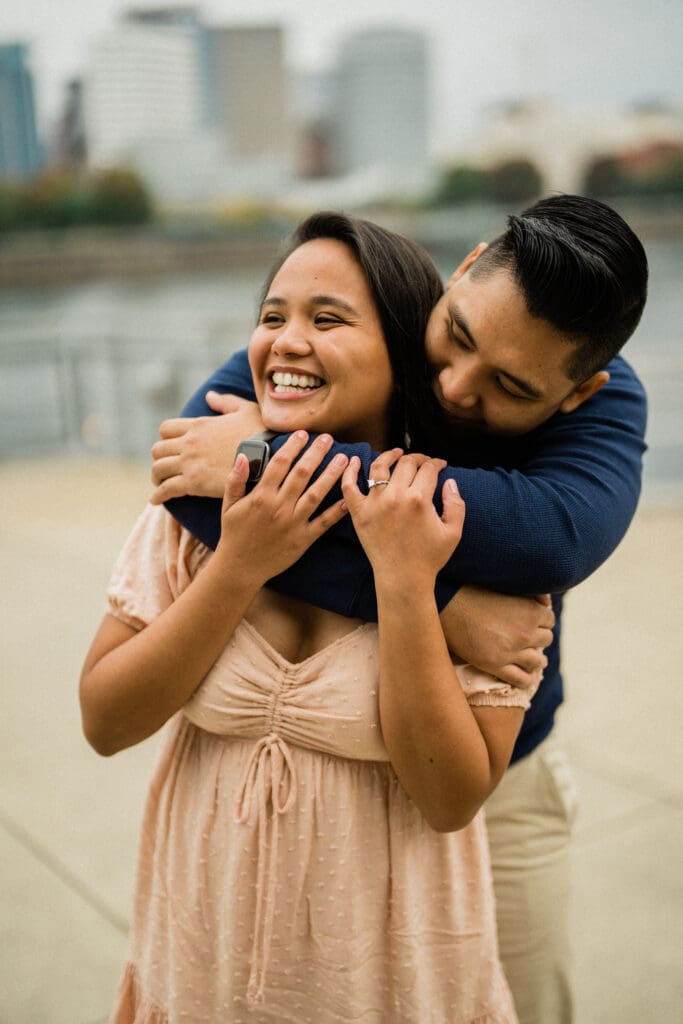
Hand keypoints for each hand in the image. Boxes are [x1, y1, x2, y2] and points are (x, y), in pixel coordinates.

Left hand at [150, 394, 264, 502]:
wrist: (269, 455)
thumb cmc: (262, 433)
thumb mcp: (245, 410)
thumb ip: (225, 402)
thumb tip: (209, 396)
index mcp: (199, 425)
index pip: (167, 429)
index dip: (166, 438)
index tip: (171, 447)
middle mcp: (189, 443)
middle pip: (158, 449)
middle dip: (159, 458)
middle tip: (164, 468)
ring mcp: (189, 462)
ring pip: (158, 469)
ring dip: (157, 477)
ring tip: (159, 485)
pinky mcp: (193, 482)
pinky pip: (167, 489)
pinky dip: (158, 496)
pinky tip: (156, 501)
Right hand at [215, 431, 348, 583]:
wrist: (240, 568)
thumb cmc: (234, 535)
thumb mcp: (228, 505)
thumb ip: (235, 480)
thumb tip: (244, 456)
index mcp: (260, 496)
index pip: (280, 463)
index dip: (293, 446)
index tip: (303, 434)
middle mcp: (278, 507)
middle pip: (301, 473)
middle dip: (316, 453)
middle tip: (328, 438)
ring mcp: (293, 524)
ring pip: (316, 494)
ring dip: (331, 475)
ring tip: (344, 459)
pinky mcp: (303, 540)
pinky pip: (323, 522)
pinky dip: (338, 510)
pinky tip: (350, 497)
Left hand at [342, 451, 464, 590]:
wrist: (403, 578)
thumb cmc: (430, 558)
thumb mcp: (453, 532)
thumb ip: (456, 503)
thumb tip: (450, 481)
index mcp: (420, 499)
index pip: (429, 468)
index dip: (437, 463)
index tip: (440, 465)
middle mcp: (396, 497)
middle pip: (406, 463)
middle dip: (418, 458)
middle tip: (423, 462)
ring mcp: (375, 504)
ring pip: (379, 467)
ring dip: (389, 455)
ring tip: (396, 453)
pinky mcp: (359, 514)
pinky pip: (349, 487)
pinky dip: (349, 472)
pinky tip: (354, 461)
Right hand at [440, 586, 554, 689]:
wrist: (446, 604)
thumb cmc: (472, 589)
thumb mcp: (505, 586)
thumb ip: (530, 594)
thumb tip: (547, 602)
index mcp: (530, 611)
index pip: (550, 620)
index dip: (541, 620)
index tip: (534, 622)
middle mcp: (524, 633)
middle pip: (546, 640)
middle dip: (538, 638)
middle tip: (528, 638)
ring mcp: (511, 651)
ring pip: (537, 662)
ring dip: (534, 659)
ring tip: (529, 659)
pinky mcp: (495, 665)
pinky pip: (520, 679)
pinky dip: (525, 680)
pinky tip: (523, 677)